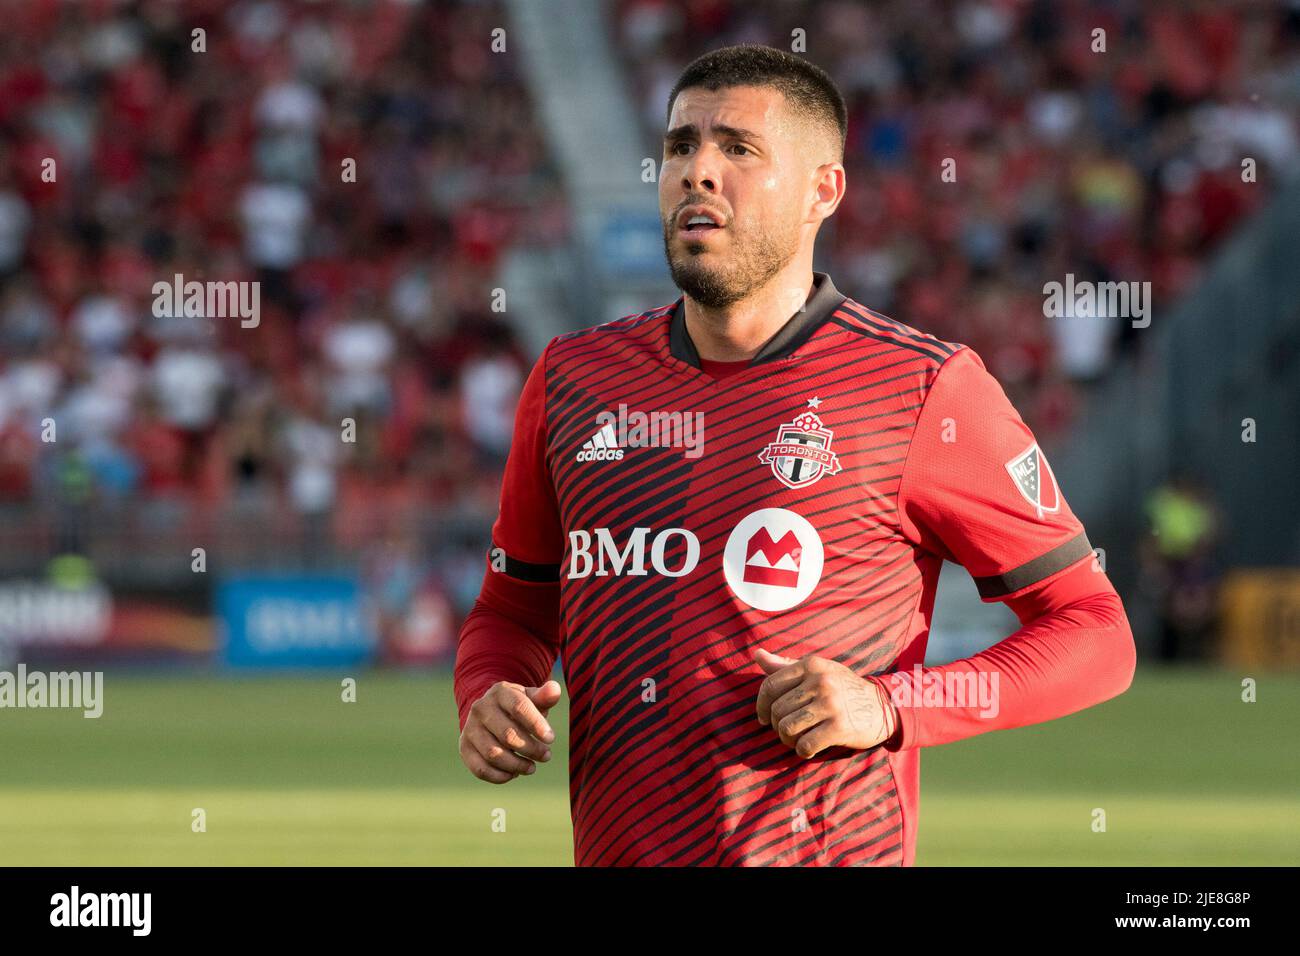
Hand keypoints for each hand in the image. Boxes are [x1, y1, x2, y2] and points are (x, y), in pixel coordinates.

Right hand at [459, 679, 560, 783]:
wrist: (491, 712)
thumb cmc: (518, 706)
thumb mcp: (531, 698)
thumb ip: (545, 696)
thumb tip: (555, 690)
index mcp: (500, 692)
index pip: (519, 707)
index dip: (536, 725)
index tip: (550, 739)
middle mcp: (481, 708)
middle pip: (507, 735)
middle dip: (530, 749)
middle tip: (546, 756)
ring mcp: (470, 728)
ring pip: (493, 754)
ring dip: (517, 765)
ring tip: (531, 767)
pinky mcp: (464, 747)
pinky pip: (480, 768)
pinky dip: (499, 776)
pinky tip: (514, 773)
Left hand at [754, 648, 897, 757]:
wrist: (883, 707)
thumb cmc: (842, 688)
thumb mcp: (818, 670)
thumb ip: (785, 665)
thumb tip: (757, 654)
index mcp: (811, 665)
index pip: (770, 685)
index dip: (761, 705)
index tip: (764, 717)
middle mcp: (820, 681)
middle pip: (778, 710)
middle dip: (777, 726)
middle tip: (786, 731)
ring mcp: (830, 704)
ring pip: (787, 728)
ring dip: (787, 740)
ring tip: (795, 740)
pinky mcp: (839, 727)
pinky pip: (805, 745)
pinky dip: (802, 751)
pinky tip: (809, 748)